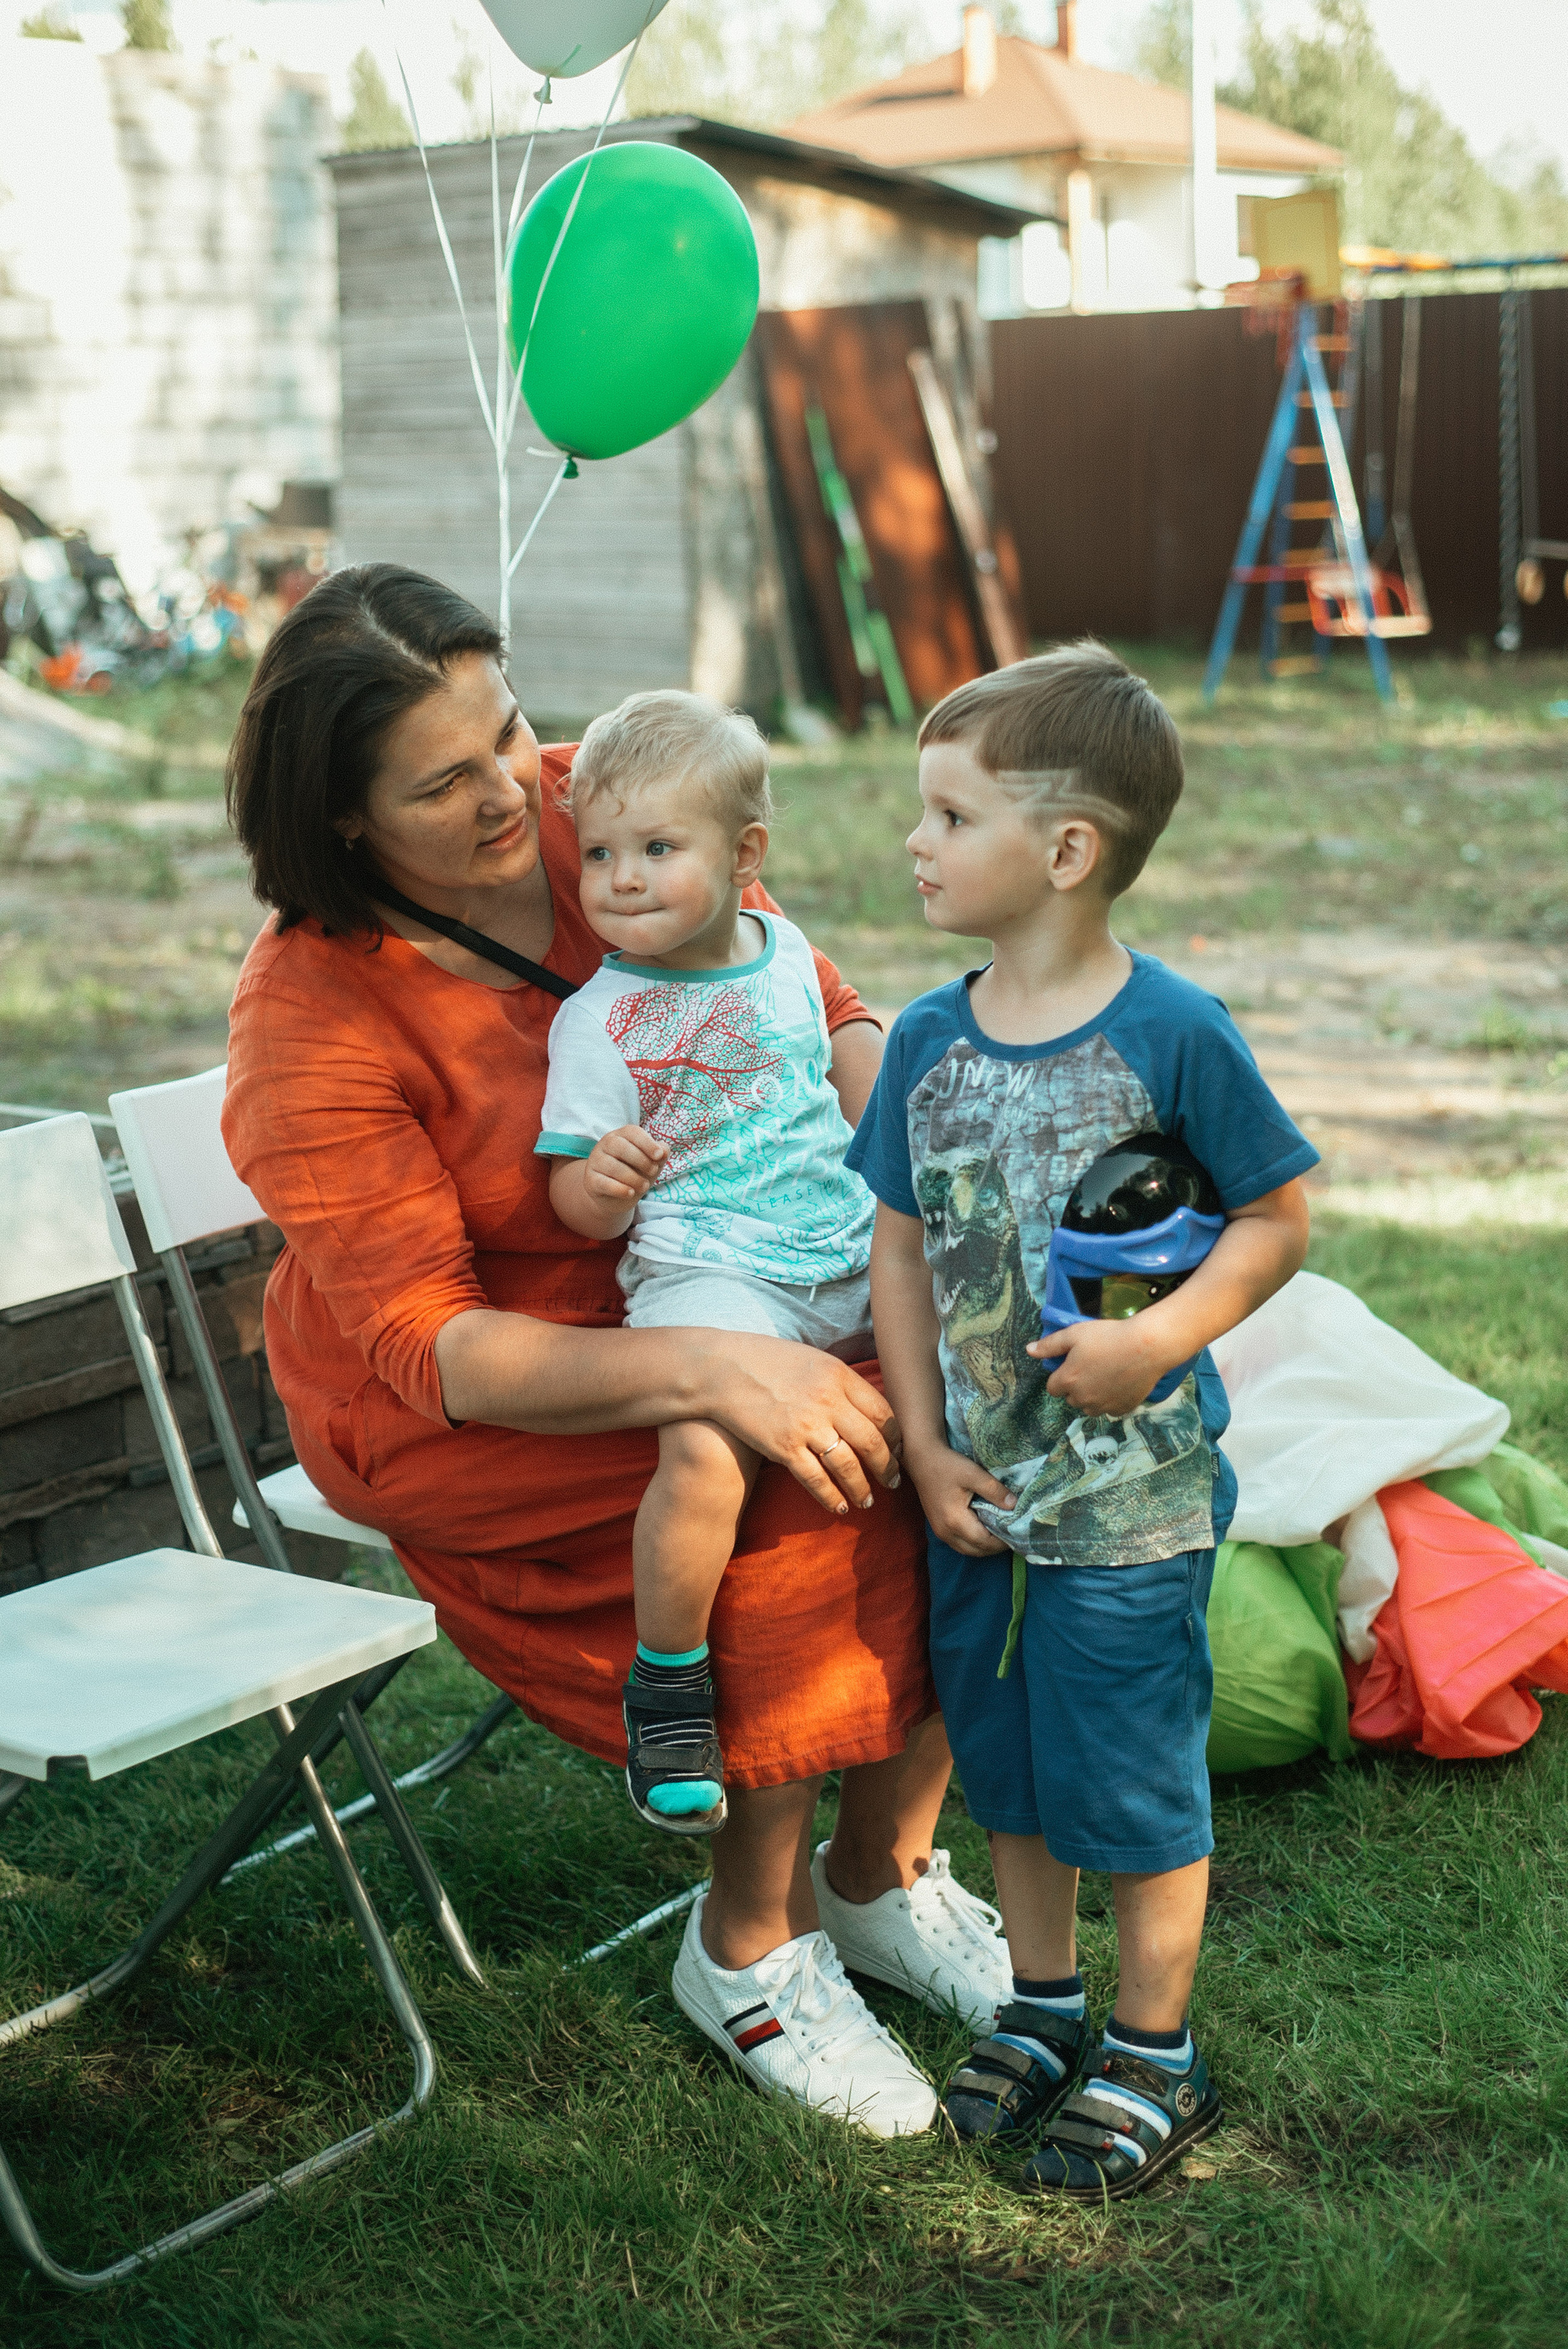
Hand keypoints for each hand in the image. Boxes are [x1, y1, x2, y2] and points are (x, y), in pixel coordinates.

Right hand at [583, 1123, 666, 1208]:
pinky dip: (619, 1189)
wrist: (618, 1196)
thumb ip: (659, 1154)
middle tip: (653, 1172)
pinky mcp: (590, 1180)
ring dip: (633, 1177)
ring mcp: (595, 1162)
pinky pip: (603, 1183)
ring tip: (645, 1186)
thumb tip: (664, 1150)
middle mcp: (605, 1145)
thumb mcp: (651, 1162)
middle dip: (641, 1160)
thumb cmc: (636, 1172)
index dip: (647, 1143)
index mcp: (621, 1135)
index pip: (632, 1132)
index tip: (659, 1156)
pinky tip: (630, 1193)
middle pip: (620, 1146)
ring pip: (612, 1166)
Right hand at [699, 1335, 904, 1519]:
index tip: (899, 1451)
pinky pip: (816, 1479)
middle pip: (872, 1442)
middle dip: (888, 1467)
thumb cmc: (767, 1360)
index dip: (896, 1438)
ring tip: (868, 1500)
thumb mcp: (813, 1360)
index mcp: (839, 1375)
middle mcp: (828, 1401)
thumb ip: (841, 1382)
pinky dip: (831, 1496)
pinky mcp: (783, 1447)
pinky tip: (838, 1506)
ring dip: (862, 1488)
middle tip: (894, 1481)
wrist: (721, 1368)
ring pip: (848, 1466)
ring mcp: (806, 1426)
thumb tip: (867, 1409)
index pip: (883, 1413)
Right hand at [904, 1440, 1013, 1556]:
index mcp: (955, 1520)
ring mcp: (940, 1531)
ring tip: (999, 1533)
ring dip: (984, 1546)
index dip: (1002, 1541)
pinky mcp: (938, 1527)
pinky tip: (983, 1530)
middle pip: (976, 1551)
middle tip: (1011, 1534)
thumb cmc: (947, 1465)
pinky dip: (973, 1542)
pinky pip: (959, 1543)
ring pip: (967, 1550)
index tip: (1017, 1532)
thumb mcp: (973, 1473)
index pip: (984, 1542)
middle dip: (995, 1547)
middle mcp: (946, 1532)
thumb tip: (1014, 1505)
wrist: (922, 1458)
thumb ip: (994, 1491)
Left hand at [1027, 1318, 1165, 1417]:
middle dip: (1076, 1386)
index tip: (1073, 1364)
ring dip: (1092, 1396)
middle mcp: (1082, 1399)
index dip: (1061, 1376)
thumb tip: (1029, 1350)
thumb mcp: (1074, 1334)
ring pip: (1090, 1407)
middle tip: (1092, 1366)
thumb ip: (1050, 1345)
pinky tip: (1120, 1382)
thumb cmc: (1109, 1336)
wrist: (1147, 1347)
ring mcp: (1103, 1406)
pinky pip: (1110, 1409)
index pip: (1052, 1388)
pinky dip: (1112, 1400)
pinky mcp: (1122, 1409)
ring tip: (1106, 1375)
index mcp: (1067, 1381)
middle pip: (1071, 1398)